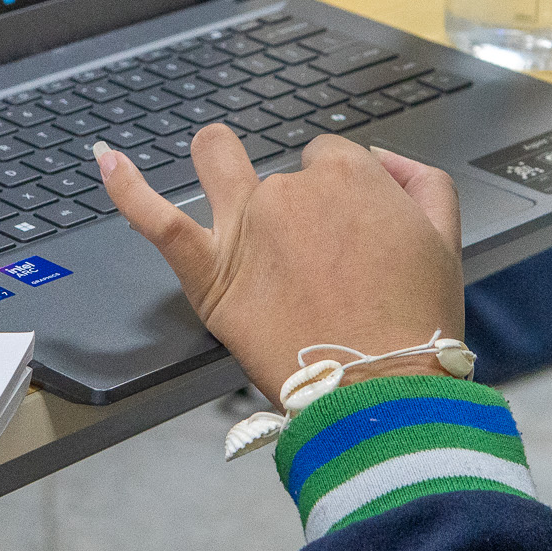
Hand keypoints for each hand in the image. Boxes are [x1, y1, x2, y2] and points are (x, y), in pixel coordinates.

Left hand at [95, 126, 465, 402]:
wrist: (381, 392)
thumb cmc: (414, 325)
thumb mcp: (446, 238)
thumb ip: (420, 181)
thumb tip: (384, 160)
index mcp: (349, 176)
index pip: (331, 161)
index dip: (339, 196)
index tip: (346, 234)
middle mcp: (292, 190)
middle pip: (283, 174)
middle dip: (297, 200)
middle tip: (312, 256)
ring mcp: (246, 226)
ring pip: (218, 165)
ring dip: (216, 161)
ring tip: (222, 178)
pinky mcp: (211, 272)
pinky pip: (157, 218)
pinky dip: (126, 185)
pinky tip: (105, 158)